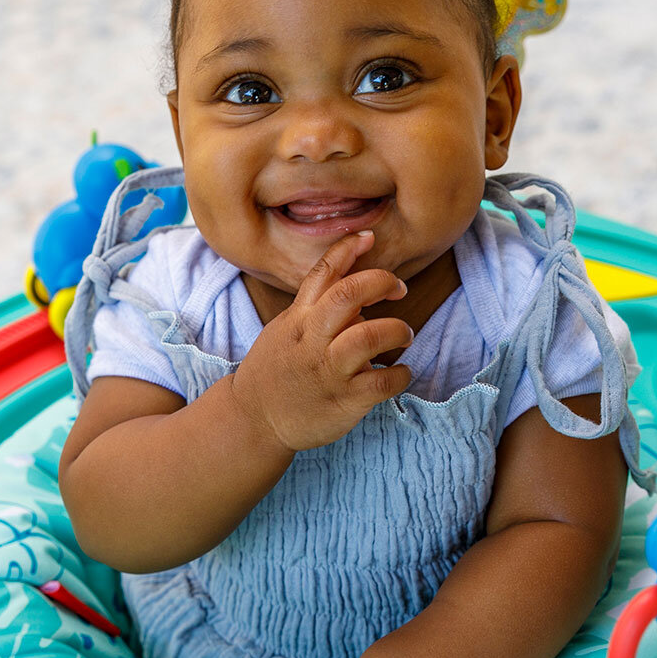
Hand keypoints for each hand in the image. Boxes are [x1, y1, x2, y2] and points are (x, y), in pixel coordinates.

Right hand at [231, 231, 413, 451]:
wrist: (253, 420)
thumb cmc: (275, 371)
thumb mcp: (285, 331)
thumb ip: (315, 310)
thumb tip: (358, 296)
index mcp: (298, 319)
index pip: (322, 274)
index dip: (347, 249)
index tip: (369, 237)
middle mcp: (312, 340)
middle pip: (348, 295)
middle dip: (380, 282)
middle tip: (398, 289)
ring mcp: (328, 371)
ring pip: (369, 337)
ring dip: (396, 329)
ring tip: (403, 335)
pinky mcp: (344, 401)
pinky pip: (383, 382)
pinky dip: (401, 374)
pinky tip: (401, 372)